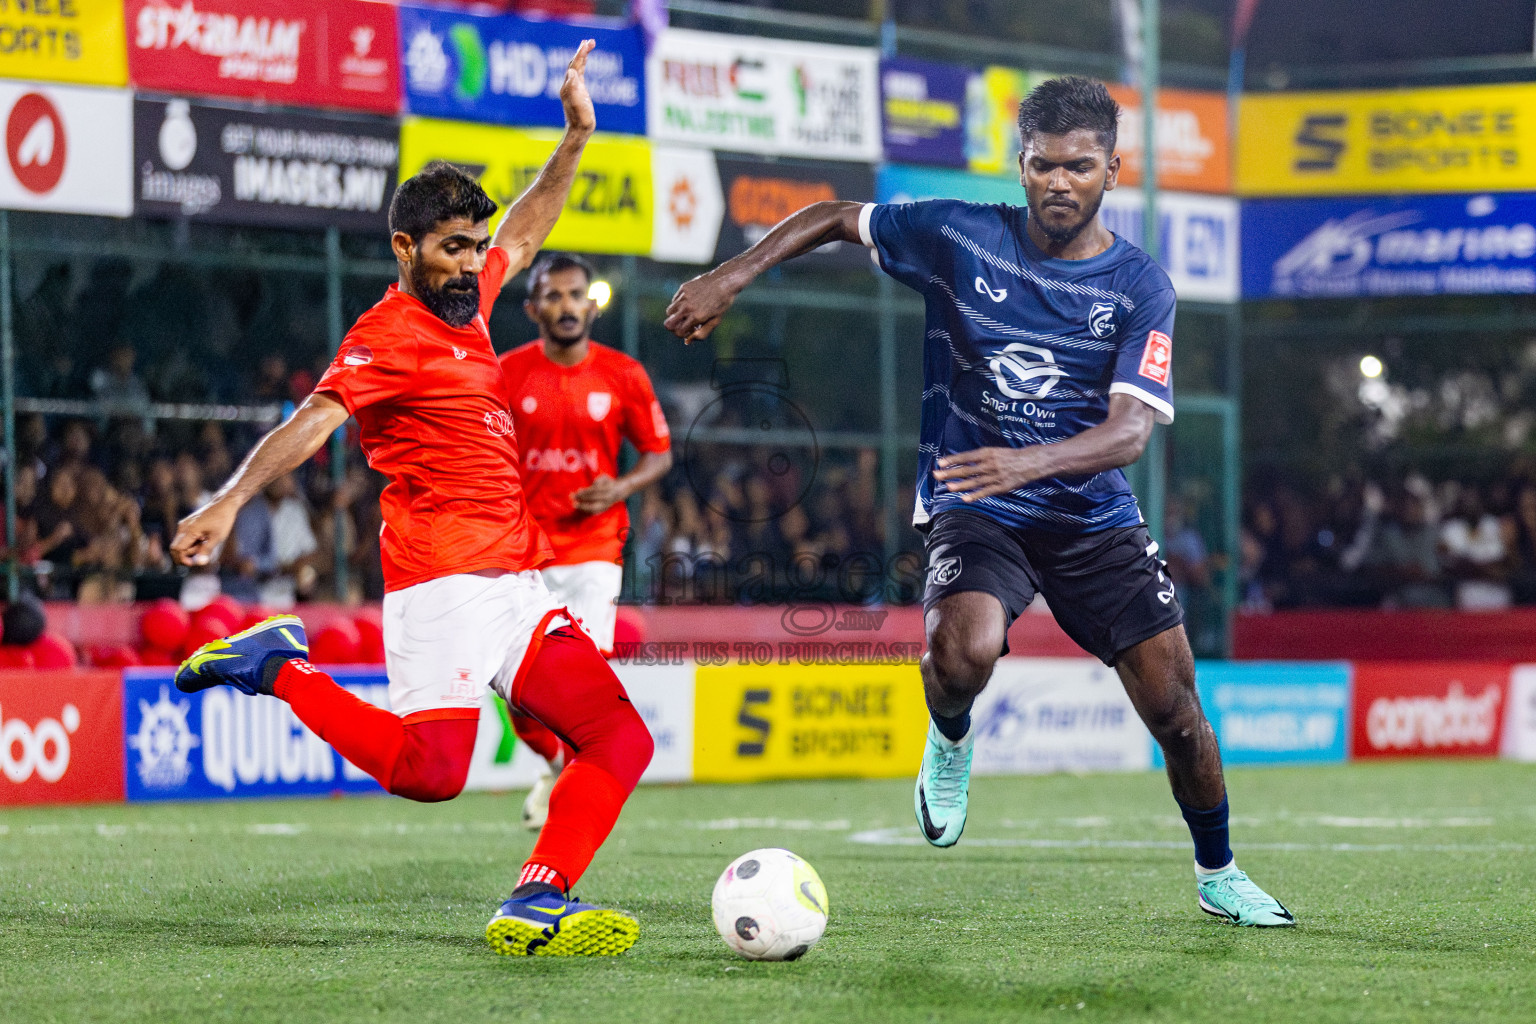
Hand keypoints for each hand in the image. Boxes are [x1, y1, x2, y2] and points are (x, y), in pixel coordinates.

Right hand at [171, 500, 237, 566]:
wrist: (224, 504)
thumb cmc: (222, 520)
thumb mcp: (217, 537)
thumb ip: (207, 550)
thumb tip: (199, 563)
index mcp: (189, 530)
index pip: (176, 550)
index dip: (182, 559)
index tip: (193, 563)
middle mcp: (183, 527)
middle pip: (177, 548)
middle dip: (188, 554)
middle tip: (203, 551)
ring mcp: (184, 525)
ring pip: (181, 543)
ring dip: (191, 548)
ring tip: (206, 541)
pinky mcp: (187, 524)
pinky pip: (185, 538)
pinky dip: (193, 542)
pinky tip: (204, 538)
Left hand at [561, 39, 596, 133]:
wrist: (579, 130)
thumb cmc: (580, 118)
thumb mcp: (578, 103)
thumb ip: (574, 87)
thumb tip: (572, 72)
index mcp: (568, 85)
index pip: (574, 65)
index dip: (581, 54)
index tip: (587, 44)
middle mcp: (569, 84)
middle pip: (574, 63)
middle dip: (581, 52)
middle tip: (589, 41)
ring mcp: (573, 88)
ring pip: (576, 67)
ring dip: (582, 56)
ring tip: (588, 46)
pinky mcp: (579, 92)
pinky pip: (580, 74)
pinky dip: (583, 65)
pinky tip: (585, 62)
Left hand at [572, 475, 628, 514]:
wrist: (620, 491)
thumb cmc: (609, 483)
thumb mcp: (604, 478)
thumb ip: (596, 481)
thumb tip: (583, 489)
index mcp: (608, 489)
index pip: (594, 491)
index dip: (585, 492)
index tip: (576, 492)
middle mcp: (607, 498)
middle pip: (593, 499)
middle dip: (582, 499)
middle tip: (572, 498)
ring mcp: (606, 505)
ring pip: (594, 508)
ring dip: (583, 507)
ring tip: (575, 505)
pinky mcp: (604, 510)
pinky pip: (595, 512)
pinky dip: (587, 511)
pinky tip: (580, 509)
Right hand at [664, 268, 741, 342]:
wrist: (725, 281)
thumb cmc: (721, 303)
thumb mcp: (715, 321)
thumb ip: (702, 333)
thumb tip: (687, 341)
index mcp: (697, 317)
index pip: (678, 332)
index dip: (682, 334)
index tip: (689, 330)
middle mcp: (688, 307)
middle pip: (668, 324)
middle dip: (673, 327)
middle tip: (683, 324)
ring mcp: (684, 297)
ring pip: (669, 312)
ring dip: (676, 315)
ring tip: (687, 312)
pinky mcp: (683, 288)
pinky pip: (675, 300)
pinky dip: (680, 304)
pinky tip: (692, 301)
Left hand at [932, 447, 1046, 501]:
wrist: (1030, 462)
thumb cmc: (1009, 456)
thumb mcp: (994, 451)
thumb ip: (978, 457)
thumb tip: (960, 462)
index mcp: (987, 453)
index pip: (966, 457)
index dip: (953, 460)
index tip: (940, 462)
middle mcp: (990, 464)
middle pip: (967, 469)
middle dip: (951, 473)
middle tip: (937, 475)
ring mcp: (995, 476)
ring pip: (975, 482)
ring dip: (960, 485)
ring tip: (948, 487)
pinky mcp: (1001, 487)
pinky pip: (986, 492)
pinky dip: (975, 495)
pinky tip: (965, 498)